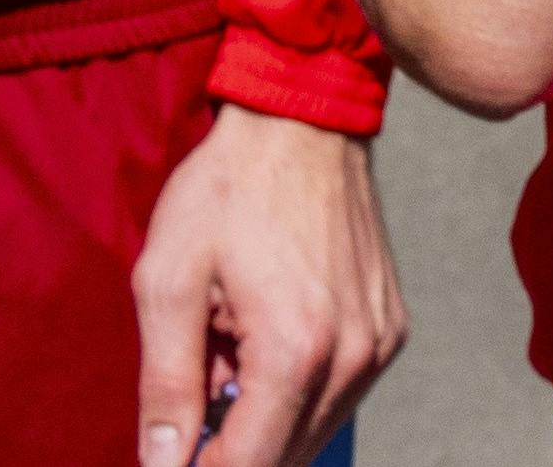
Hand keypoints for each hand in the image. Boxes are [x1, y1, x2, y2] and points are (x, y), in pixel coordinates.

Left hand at [128, 103, 400, 466]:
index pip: (248, 464)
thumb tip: (162, 463)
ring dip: (261, 419)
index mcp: (296, 349)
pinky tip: (261, 341)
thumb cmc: (227, 190)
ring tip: (225, 352)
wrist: (303, 120)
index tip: (167, 463)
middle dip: (229, 448)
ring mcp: (379, 343)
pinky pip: (338, 394)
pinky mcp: (389, 328)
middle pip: (286, 458)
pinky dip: (294, 392)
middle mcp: (353, 355)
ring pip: (313, 431)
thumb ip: (167, 385)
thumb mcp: (168, 282)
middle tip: (189, 397)